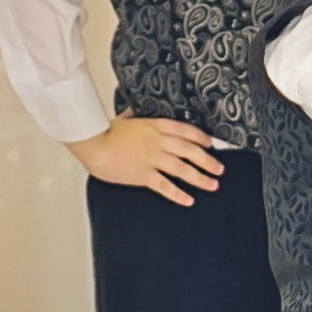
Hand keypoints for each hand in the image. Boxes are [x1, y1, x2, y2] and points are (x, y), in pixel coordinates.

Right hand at [66, 115, 223, 204]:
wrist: (92, 143)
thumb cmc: (104, 131)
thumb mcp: (124, 118)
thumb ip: (133, 116)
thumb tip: (132, 111)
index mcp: (154, 126)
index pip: (184, 130)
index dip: (200, 137)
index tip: (211, 143)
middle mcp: (158, 142)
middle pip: (189, 151)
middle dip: (207, 160)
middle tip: (219, 168)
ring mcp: (152, 158)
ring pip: (182, 169)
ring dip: (200, 178)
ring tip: (212, 184)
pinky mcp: (143, 175)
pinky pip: (165, 186)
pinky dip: (178, 194)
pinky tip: (189, 199)